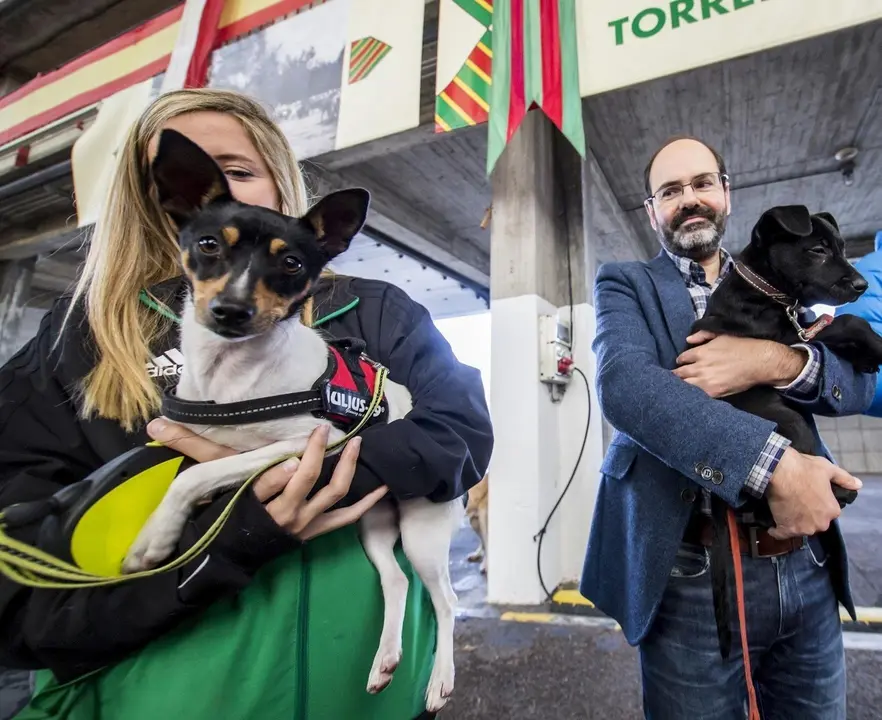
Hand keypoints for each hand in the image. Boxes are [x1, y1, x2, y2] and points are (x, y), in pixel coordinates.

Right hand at [146, 419, 386, 540]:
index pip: (287, 473)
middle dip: (325, 453)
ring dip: (349, 469)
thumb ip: (207, 455)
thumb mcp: (213, 484)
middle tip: (331, 430)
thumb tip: (178, 428)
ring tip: (358, 445)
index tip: (316, 430)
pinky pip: (345, 519)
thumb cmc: (220, 518)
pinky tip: (382, 487)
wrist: (226, 557)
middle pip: (314, 480)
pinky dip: (366, 504)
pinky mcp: (314, 533)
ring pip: (335, 495)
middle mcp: (288, 515)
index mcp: (263, 501)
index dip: (305, 451)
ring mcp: (305, 526)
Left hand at [673, 331, 805, 397]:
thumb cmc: (743, 346)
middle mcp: (700, 367)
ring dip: (682, 384)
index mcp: (700, 352)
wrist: (760, 361)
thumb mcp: (721, 335)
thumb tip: (688, 340)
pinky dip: (693, 393)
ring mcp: (706, 381)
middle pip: (679, 374)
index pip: (682, 359)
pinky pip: (697, 394)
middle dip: (676, 374)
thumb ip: (702, 335)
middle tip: (674, 377)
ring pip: (684, 385)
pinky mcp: (713, 392)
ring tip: (679, 386)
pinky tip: (691, 393)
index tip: (681, 364)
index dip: (681, 361)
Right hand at [765, 447, 862, 539]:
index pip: (826, 512)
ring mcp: (804, 528)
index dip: (815, 505)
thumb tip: (858, 485)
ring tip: (782, 510)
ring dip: (791, 523)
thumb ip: (844, 479)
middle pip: (813, 523)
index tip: (807, 498)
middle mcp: (821, 523)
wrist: (780, 471)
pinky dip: (777, 531)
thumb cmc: (805, 469)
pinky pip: (781, 534)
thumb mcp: (828, 469)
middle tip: (794, 503)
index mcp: (832, 510)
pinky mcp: (787, 529)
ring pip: (798, 529)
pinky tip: (773, 526)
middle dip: (805, 517)